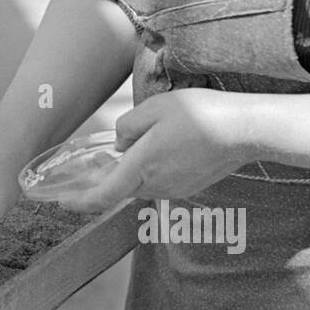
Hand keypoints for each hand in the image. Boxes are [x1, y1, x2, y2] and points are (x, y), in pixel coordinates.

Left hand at [52, 89, 254, 215]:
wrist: (245, 131)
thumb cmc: (200, 115)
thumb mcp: (154, 108)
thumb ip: (128, 126)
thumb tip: (120, 143)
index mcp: (141, 167)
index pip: (102, 195)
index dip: (80, 201)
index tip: (63, 201)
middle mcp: (156, 185)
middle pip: (120, 188)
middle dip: (103, 179)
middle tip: (91, 164)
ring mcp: (175, 189)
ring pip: (140, 184)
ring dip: (128, 173)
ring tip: (126, 151)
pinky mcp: (189, 186)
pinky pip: (159, 181)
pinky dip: (148, 171)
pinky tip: (155, 151)